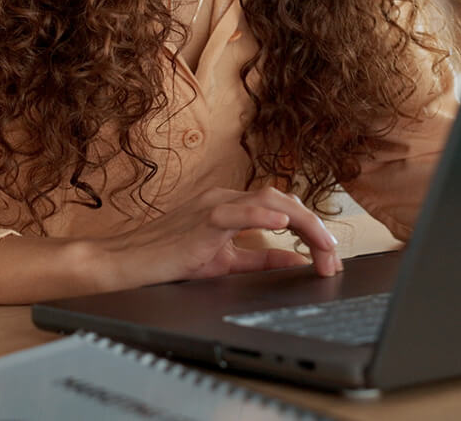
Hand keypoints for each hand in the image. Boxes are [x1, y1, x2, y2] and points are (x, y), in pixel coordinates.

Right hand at [0, 185, 342, 303]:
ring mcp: (214, 205)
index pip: (282, 209)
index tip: (329, 254)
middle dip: (314, 227)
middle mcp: (226, 198)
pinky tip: (282, 223)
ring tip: (323, 244)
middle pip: (283, 200)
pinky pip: (237, 212)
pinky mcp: (202, 220)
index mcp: (232, 206)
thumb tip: (293, 261)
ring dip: (302, 223)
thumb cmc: (166, 259)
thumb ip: (259, 259)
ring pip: (269, 201)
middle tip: (334, 256)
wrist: (126, 263)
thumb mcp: (223, 261)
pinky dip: (262, 214)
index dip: (311, 229)